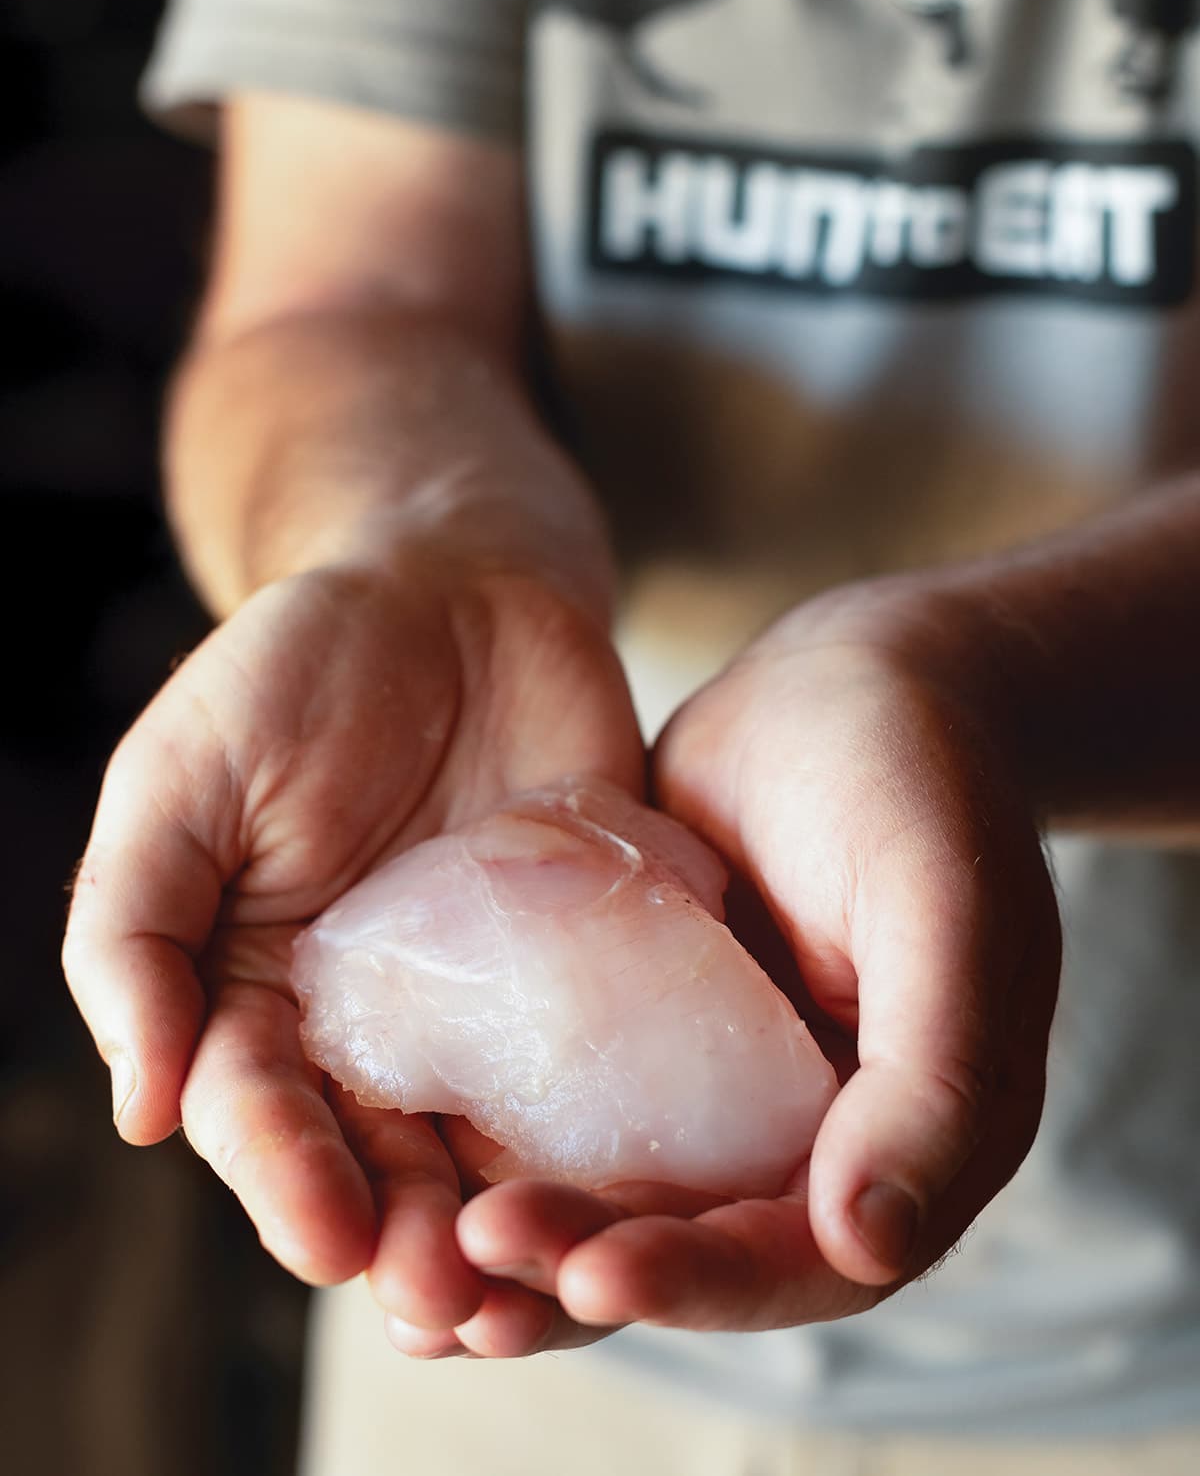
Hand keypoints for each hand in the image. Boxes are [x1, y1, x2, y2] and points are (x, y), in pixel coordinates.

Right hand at [63, 558, 643, 1349]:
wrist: (454, 584)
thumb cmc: (299, 667)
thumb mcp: (183, 776)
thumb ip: (135, 928)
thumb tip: (140, 1106)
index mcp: (257, 992)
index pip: (261, 1113)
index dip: (287, 1180)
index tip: (333, 1239)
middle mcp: (373, 1020)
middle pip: (383, 1156)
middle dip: (410, 1236)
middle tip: (452, 1305)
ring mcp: (488, 998)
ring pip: (494, 1137)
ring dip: (513, 1218)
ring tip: (540, 1285)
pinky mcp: (587, 960)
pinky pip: (604, 1055)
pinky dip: (617, 1125)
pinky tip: (647, 1180)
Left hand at [453, 586, 1060, 1333]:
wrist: (854, 684)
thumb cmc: (921, 779)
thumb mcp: (948, 909)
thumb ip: (938, 1075)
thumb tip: (870, 1242)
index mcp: (908, 1144)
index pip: (801, 1258)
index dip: (699, 1282)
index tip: (589, 1276)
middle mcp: (807, 1141)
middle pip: (690, 1250)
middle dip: (579, 1273)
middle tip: (466, 1278)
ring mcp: (718, 1087)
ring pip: (619, 1197)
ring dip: (525, 1241)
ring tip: (418, 1274)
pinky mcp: (641, 1028)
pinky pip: (570, 1103)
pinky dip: (500, 1141)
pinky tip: (407, 1154)